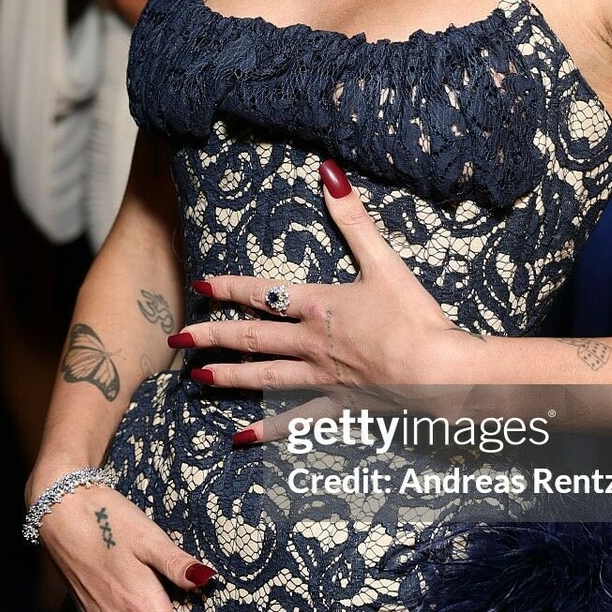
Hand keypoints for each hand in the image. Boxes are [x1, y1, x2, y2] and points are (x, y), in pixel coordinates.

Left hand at [168, 159, 462, 427]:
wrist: (436, 372)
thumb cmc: (413, 317)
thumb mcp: (383, 260)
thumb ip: (353, 218)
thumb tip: (328, 172)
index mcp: (318, 306)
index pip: (262, 293)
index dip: (228, 288)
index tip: (198, 286)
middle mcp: (309, 342)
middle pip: (251, 336)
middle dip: (211, 335)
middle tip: (175, 340)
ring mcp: (320, 377)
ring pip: (264, 376)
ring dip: (229, 376)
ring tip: (197, 378)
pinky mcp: (337, 406)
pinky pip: (294, 420)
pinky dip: (267, 430)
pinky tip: (241, 439)